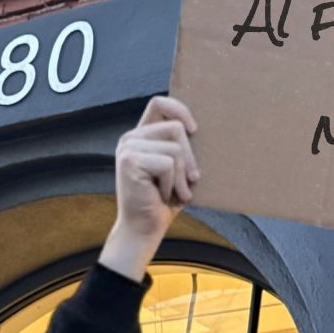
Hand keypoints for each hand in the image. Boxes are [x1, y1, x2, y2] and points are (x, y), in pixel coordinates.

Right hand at [99, 96, 198, 279]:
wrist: (145, 229)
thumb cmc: (164, 201)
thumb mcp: (178, 169)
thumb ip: (182, 148)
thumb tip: (205, 130)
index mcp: (142, 135)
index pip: (159, 103)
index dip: (180, 110)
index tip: (195, 130)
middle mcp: (131, 137)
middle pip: (176, 128)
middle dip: (190, 158)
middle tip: (189, 181)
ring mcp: (127, 147)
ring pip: (175, 149)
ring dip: (181, 177)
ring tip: (173, 192)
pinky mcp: (129, 160)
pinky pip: (168, 164)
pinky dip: (172, 184)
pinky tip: (162, 196)